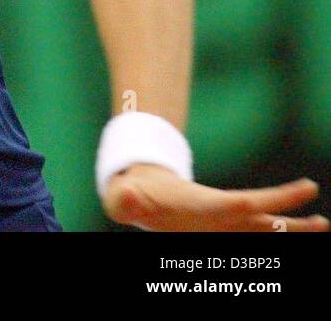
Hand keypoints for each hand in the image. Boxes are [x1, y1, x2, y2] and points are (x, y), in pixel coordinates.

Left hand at [103, 164, 328, 231]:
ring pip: (264, 231)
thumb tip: (128, 194)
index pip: (242, 203)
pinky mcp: (221, 235)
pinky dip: (273, 244)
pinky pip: (251, 242)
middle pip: (263, 219)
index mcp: (204, 206)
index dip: (268, 200)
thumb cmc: (132, 197)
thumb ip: (125, 199)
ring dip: (291, 232)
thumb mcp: (122, 198)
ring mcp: (223, 226)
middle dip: (292, 223)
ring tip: (322, 227)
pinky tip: (293, 244)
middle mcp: (221, 215)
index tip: (302, 188)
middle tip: (323, 223)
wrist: (140, 192)